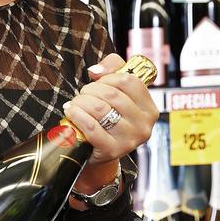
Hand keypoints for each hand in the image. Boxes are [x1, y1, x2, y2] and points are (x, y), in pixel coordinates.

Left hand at [63, 53, 158, 193]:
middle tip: (82, 95)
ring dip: (81, 102)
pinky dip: (76, 115)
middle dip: (90, 90)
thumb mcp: (116, 91)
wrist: (97, 151)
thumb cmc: (107, 117)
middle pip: (112, 94)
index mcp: (149, 109)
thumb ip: (113, 69)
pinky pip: (91, 127)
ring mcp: (129, 140)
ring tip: (75, 104)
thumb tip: (96, 71)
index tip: (97, 83)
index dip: (108, 78)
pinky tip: (70, 112)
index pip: (129, 81)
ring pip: (100, 109)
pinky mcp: (112, 150)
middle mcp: (144, 125)